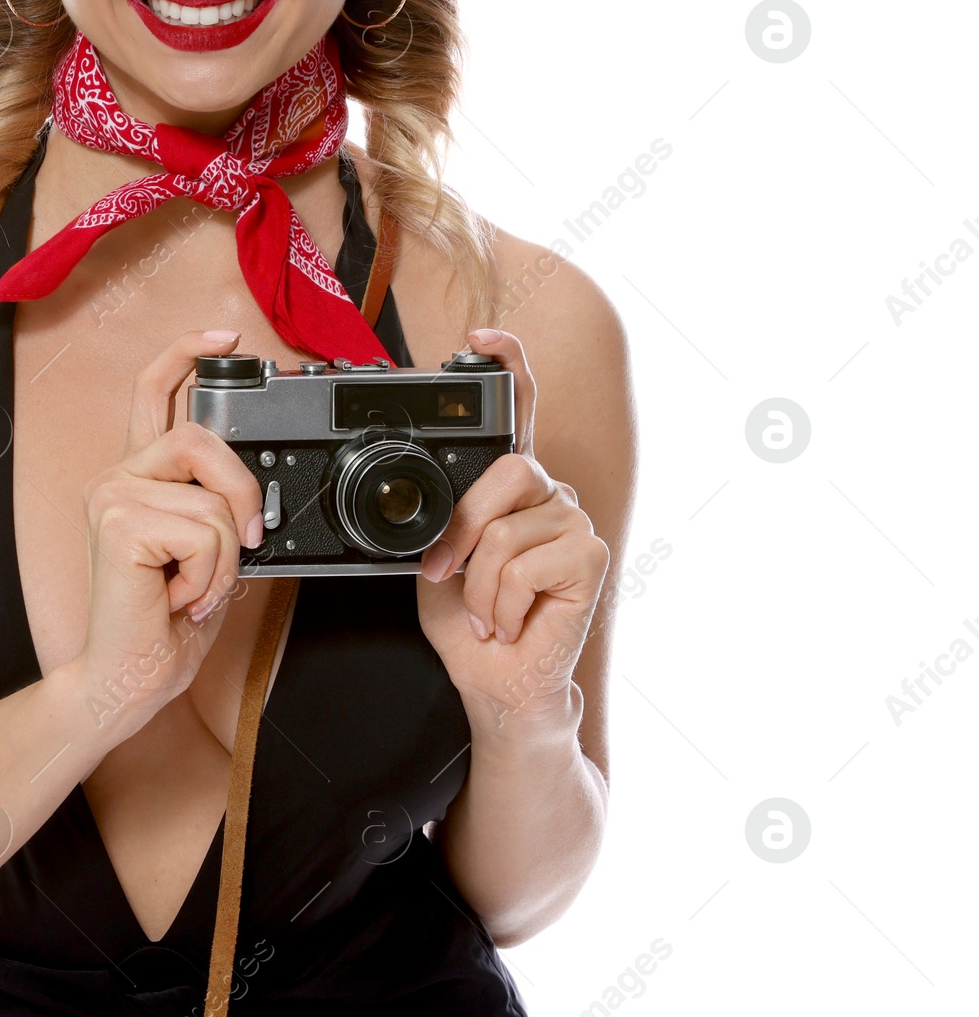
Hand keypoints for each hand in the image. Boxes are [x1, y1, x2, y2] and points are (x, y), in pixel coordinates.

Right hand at [70, 328, 264, 734]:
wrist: (128, 679)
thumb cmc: (165, 623)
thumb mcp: (207, 553)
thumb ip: (217, 508)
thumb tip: (254, 493)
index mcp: (137, 476)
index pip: (154, 391)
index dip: (187, 352)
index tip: (226, 335)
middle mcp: (117, 476)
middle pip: (202, 436)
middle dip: (242, 492)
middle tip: (246, 540)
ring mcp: (113, 494)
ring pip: (213, 497)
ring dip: (225, 555)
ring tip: (194, 588)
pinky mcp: (119, 521)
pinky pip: (206, 531)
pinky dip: (211, 575)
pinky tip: (178, 598)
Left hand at [415, 328, 609, 734]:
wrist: (496, 680)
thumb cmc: (469, 619)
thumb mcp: (438, 558)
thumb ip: (442, 516)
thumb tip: (427, 498)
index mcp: (510, 486)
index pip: (518, 411)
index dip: (507, 365)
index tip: (480, 338)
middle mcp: (548, 493)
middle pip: (503, 472)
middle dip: (462, 531)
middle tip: (447, 574)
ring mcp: (574, 519)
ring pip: (503, 533)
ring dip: (479, 586)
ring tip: (489, 611)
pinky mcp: (591, 554)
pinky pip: (522, 565)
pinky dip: (501, 603)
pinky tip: (513, 621)